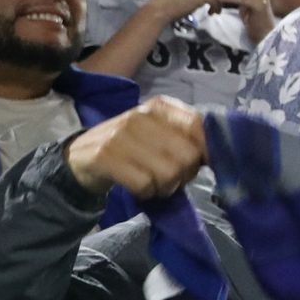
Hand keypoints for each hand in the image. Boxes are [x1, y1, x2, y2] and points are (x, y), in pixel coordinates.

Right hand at [66, 97, 207, 197]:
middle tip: (172, 177)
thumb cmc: (131, 146)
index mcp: (161, 107)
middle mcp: (142, 116)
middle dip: (184, 174)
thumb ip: (188, 138)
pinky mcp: (104, 157)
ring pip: (168, 173)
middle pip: (188, 156)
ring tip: (154, 183)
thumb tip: (218, 155)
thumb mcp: (160, 133)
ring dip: (165, 187)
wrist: (81, 156)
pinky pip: (144, 185)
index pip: (199, 127)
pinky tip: (139, 188)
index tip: (203, 163)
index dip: (208, 151)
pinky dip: (146, 193)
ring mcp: (121, 135)